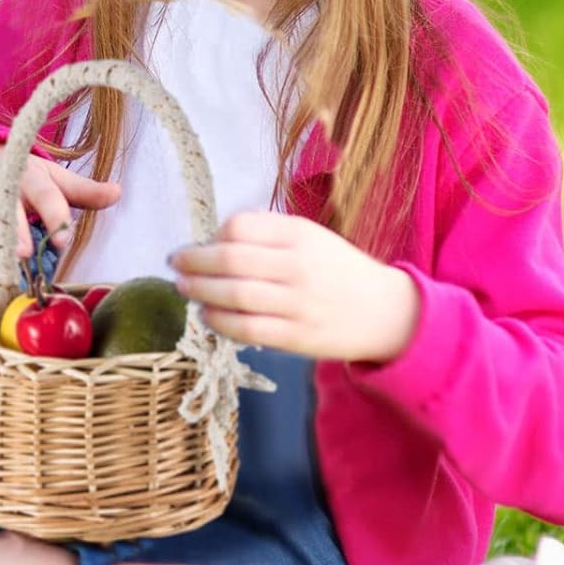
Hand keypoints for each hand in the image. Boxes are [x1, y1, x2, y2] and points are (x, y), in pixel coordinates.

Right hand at [0, 143, 120, 288]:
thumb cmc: (17, 178)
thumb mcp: (49, 177)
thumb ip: (81, 191)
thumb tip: (118, 192)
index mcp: (24, 177)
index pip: (43, 193)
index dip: (54, 214)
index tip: (65, 239)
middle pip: (3, 210)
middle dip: (12, 233)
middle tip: (23, 256)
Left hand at [168, 212, 419, 362]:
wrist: (388, 313)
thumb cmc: (338, 271)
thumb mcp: (310, 238)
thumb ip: (267, 233)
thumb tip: (213, 238)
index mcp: (300, 235)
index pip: (240, 227)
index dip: (212, 235)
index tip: (200, 243)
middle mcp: (299, 266)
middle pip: (230, 259)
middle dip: (194, 262)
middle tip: (175, 263)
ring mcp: (298, 303)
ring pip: (235, 295)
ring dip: (200, 290)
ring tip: (183, 287)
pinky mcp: (297, 337)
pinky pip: (247, 329)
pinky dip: (219, 321)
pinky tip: (206, 314)